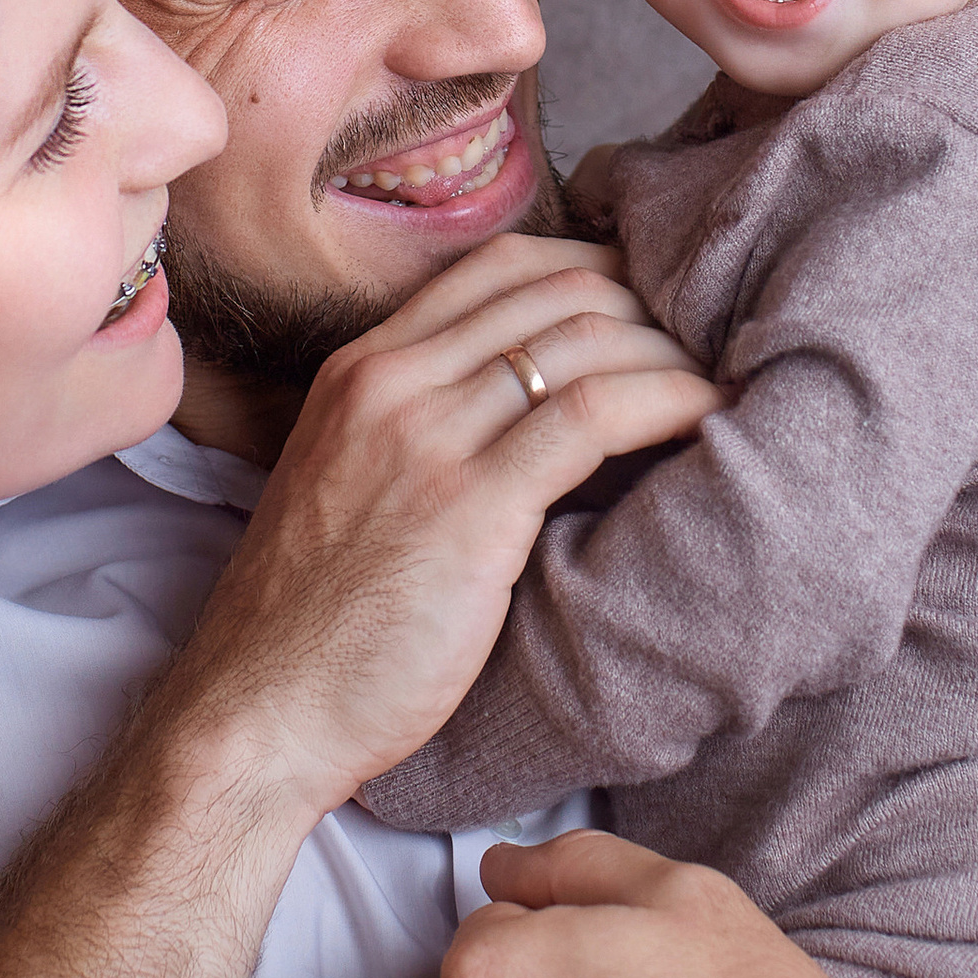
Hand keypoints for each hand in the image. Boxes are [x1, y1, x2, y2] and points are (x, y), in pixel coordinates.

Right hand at [177, 237, 718, 824]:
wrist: (257, 713)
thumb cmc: (313, 624)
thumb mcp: (347, 484)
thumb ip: (419, 431)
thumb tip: (524, 416)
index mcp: (361, 370)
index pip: (497, 264)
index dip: (592, 267)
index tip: (651, 300)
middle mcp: (392, 383)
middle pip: (551, 288)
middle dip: (647, 301)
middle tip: (704, 341)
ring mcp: (428, 439)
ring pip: (580, 340)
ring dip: (669, 349)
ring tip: (719, 378)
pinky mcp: (472, 508)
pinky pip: (594, 417)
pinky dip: (668, 402)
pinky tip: (709, 416)